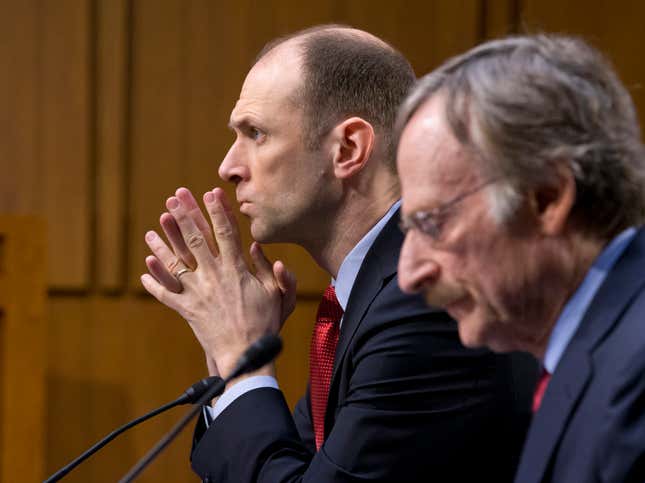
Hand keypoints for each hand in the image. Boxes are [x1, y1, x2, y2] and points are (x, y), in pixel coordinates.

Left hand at [142, 187, 295, 377]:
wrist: (245, 353)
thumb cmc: (265, 323)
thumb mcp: (278, 294)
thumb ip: (271, 270)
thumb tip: (256, 248)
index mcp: (236, 270)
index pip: (226, 232)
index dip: (218, 210)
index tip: (211, 192)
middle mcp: (213, 276)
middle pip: (195, 239)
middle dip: (185, 215)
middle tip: (174, 198)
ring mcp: (197, 292)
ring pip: (175, 262)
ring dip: (163, 243)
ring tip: (153, 227)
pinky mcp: (187, 309)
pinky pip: (166, 293)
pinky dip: (155, 281)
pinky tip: (145, 268)